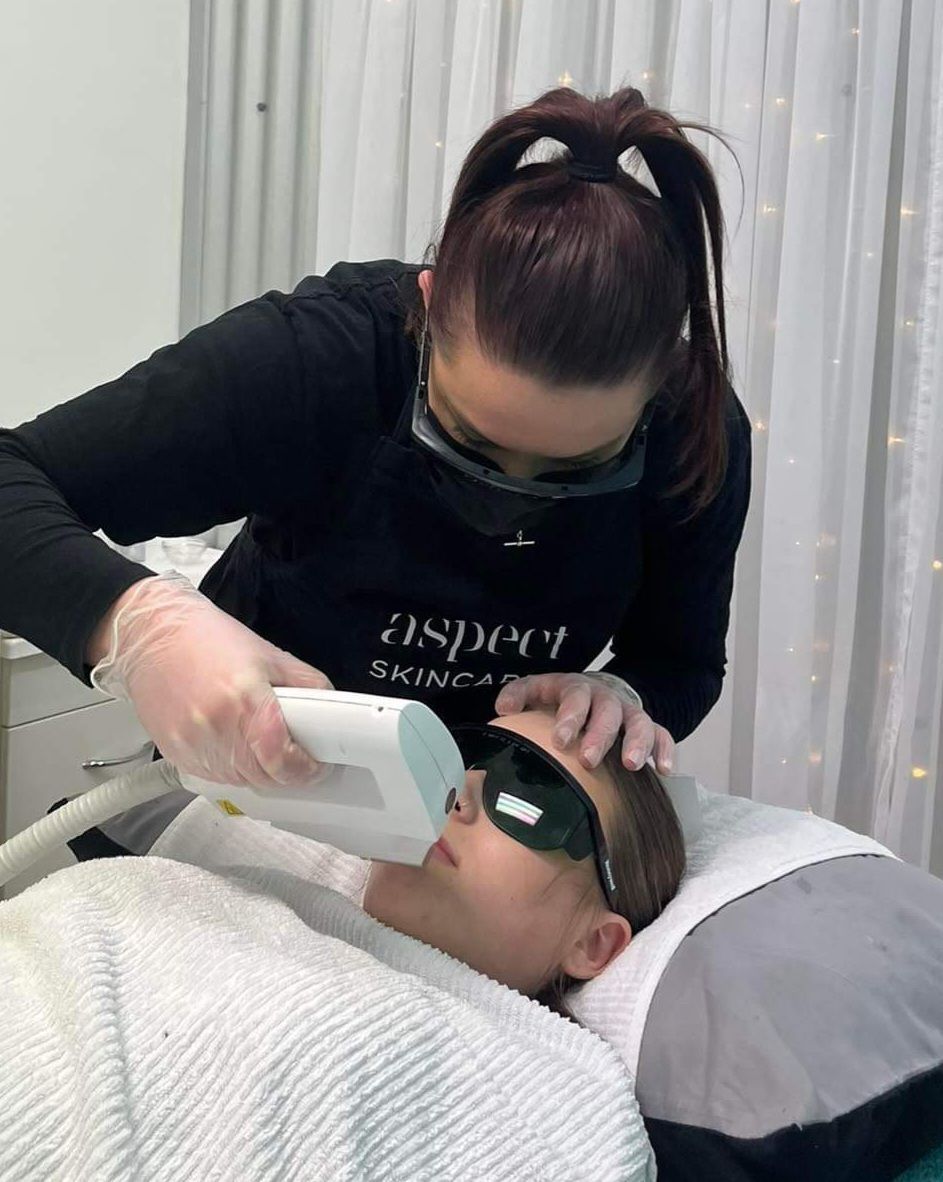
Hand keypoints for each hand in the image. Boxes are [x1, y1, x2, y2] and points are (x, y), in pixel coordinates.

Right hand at [88, 572, 333, 787]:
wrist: (151, 634)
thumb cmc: (206, 638)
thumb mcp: (270, 654)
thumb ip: (307, 685)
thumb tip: (332, 712)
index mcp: (246, 702)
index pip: (284, 762)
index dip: (308, 769)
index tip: (317, 765)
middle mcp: (217, 729)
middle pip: (265, 778)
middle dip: (287, 771)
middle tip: (297, 755)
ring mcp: (193, 745)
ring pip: (240, 782)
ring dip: (259, 771)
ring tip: (261, 741)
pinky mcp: (176, 754)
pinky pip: (214, 777)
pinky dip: (231, 767)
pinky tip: (233, 741)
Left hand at [495, 671, 674, 772]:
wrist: (595, 690)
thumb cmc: (561, 698)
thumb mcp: (537, 689)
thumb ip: (518, 695)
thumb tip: (503, 709)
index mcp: (576, 688)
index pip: (575, 698)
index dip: (570, 717)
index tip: (561, 741)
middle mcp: (606, 698)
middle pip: (607, 712)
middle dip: (600, 736)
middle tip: (589, 760)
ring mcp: (629, 712)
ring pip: (639, 722)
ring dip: (637, 743)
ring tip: (632, 766)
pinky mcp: (647, 726)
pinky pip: (662, 734)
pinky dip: (665, 750)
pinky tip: (664, 770)